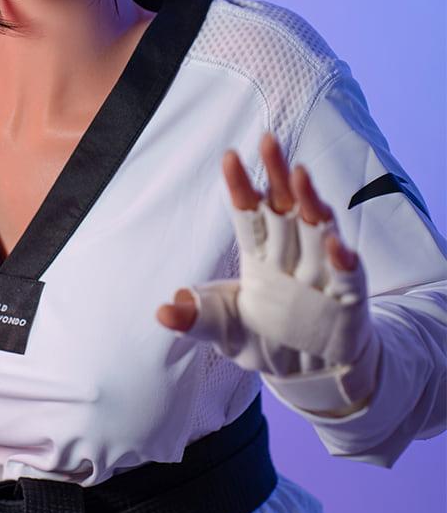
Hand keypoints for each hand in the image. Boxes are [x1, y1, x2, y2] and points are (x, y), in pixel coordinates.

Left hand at [156, 132, 377, 389]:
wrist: (308, 373)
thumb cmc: (264, 339)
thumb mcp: (223, 330)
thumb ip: (197, 318)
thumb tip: (164, 310)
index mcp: (260, 255)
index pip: (248, 213)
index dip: (240, 186)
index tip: (229, 157)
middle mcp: (292, 255)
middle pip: (285, 207)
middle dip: (277, 174)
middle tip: (268, 139)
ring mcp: (322, 273)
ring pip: (317, 229)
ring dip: (310, 202)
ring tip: (300, 174)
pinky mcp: (348, 298)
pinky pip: (347, 275)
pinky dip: (343, 260)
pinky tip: (336, 246)